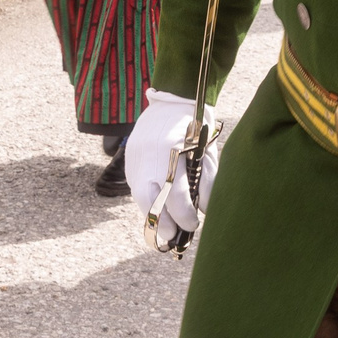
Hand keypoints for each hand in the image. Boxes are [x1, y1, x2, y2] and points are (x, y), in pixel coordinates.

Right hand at [126, 89, 219, 232]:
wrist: (173, 97)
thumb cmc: (197, 126)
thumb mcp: (208, 152)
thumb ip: (207, 181)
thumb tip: (204, 210)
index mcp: (171, 153)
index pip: (175, 197)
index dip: (185, 217)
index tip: (194, 224)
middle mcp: (148, 157)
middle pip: (150, 203)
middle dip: (162, 226)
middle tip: (173, 240)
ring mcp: (135, 158)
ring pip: (139, 198)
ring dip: (152, 216)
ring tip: (165, 231)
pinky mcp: (129, 160)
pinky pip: (136, 186)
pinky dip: (147, 200)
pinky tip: (158, 207)